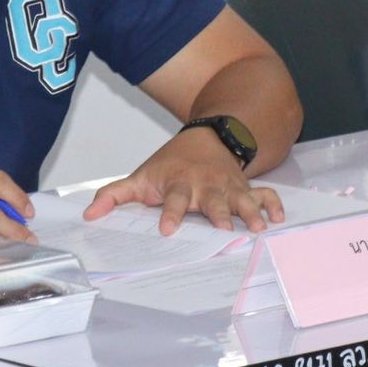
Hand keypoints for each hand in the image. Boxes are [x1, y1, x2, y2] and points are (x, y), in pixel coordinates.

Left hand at [83, 129, 283, 233]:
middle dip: (219, 214)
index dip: (170, 214)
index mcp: (179, 184)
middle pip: (212, 201)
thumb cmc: (171, 164)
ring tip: (259, 227)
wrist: (207, 137)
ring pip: (241, 199)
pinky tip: (278, 218)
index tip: (166, 229)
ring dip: (250, 212)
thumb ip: (115, 196)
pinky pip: (264, 194)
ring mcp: (228, 186)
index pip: (173, 200)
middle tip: (224, 229)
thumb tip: (89, 216)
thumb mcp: (141, 177)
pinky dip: (273, 204)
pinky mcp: (245, 186)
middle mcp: (206, 185)